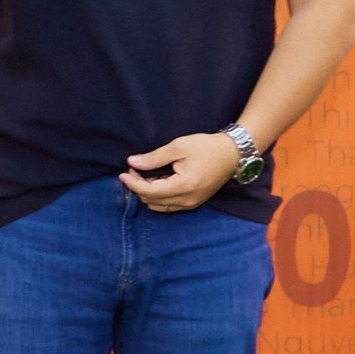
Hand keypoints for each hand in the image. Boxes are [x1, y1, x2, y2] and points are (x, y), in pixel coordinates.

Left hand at [120, 132, 241, 212]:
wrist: (232, 154)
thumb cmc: (206, 147)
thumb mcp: (178, 147)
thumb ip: (154, 158)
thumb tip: (132, 162)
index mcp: (184, 186)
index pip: (149, 192)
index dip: (133, 183)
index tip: (122, 173)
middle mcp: (187, 200)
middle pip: (152, 201)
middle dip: (138, 186)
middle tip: (134, 168)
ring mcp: (191, 204)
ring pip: (159, 206)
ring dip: (147, 192)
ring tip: (144, 173)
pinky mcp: (194, 203)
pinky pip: (169, 205)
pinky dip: (158, 195)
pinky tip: (157, 179)